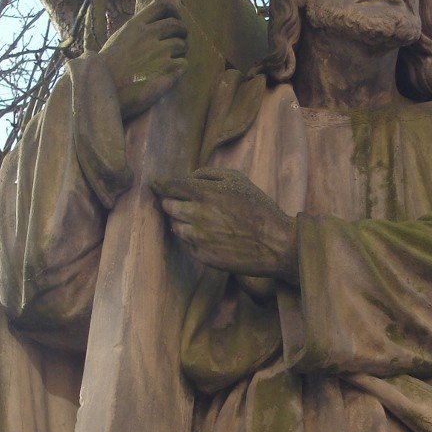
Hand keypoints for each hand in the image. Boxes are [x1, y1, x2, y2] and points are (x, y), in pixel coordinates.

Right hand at [97, 0, 187, 120]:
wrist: (101, 91)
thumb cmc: (106, 70)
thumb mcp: (118, 41)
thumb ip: (136, 31)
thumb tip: (152, 26)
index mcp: (135, 26)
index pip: (162, 5)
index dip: (173, 12)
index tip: (175, 20)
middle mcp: (148, 35)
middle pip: (177, 25)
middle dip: (182, 33)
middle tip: (179, 43)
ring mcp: (159, 52)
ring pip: (183, 45)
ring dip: (181, 53)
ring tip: (171, 61)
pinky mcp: (167, 70)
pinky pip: (183, 64)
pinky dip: (179, 68)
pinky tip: (170, 75)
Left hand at [154, 168, 298, 283]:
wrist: (275, 244)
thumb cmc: (259, 208)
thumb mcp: (238, 180)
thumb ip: (208, 174)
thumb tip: (188, 177)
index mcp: (204, 193)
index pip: (168, 186)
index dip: (159, 184)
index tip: (155, 183)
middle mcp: (196, 215)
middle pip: (167, 206)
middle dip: (170, 201)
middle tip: (180, 201)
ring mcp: (197, 238)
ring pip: (175, 226)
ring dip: (181, 220)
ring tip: (200, 219)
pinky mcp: (202, 256)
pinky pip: (185, 244)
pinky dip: (191, 238)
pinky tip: (207, 235)